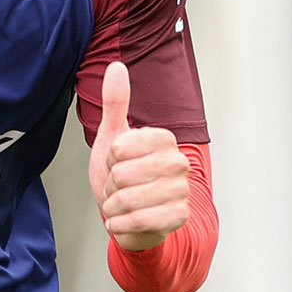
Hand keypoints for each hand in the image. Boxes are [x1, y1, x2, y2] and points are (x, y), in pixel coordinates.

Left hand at [87, 62, 188, 252]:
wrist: (132, 217)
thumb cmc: (122, 177)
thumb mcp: (113, 137)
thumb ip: (115, 103)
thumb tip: (117, 67)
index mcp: (163, 139)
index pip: (119, 149)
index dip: (109, 160)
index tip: (117, 164)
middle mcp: (178, 162)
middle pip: (122, 174)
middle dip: (111, 186)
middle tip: (119, 187)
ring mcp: (181, 190)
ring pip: (127, 199)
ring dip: (113, 206)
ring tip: (121, 203)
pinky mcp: (179, 216)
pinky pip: (137, 220)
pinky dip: (120, 224)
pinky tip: (123, 220)